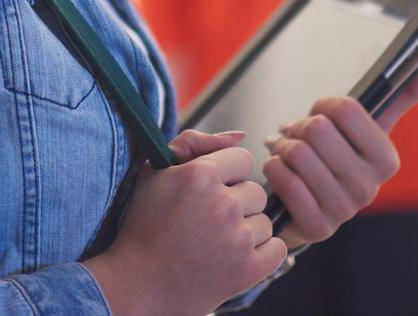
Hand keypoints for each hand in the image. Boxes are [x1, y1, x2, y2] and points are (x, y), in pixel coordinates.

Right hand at [83, 129, 286, 314]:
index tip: (210, 192)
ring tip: (216, 241)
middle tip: (209, 220)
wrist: (139, 282)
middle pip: (256, 191)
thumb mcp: (156, 171)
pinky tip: (235, 255)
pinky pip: (278, 249)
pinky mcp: (248, 269)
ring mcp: (237, 238)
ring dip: (246, 230)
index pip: (243, 159)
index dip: (227, 174)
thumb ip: (195, 142)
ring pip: (266, 221)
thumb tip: (239, 135)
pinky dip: (263, 253)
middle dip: (237, 203)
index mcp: (200, 174)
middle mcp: (223, 203)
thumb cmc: (145, 223)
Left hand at [263, 50, 417, 246]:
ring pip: (296, 152)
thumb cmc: (336, 157)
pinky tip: (281, 174)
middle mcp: (370, 188)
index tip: (322, 116)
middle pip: (317, 129)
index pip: (345, 109)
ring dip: (282, 147)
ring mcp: (345, 210)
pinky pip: (283, 179)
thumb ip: (405, 93)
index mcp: (387, 160)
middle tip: (298, 137)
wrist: (306, 207)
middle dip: (298, 127)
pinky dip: (273, 169)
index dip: (323, 106)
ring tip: (288, 155)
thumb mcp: (369, 126)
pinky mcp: (317, 227)